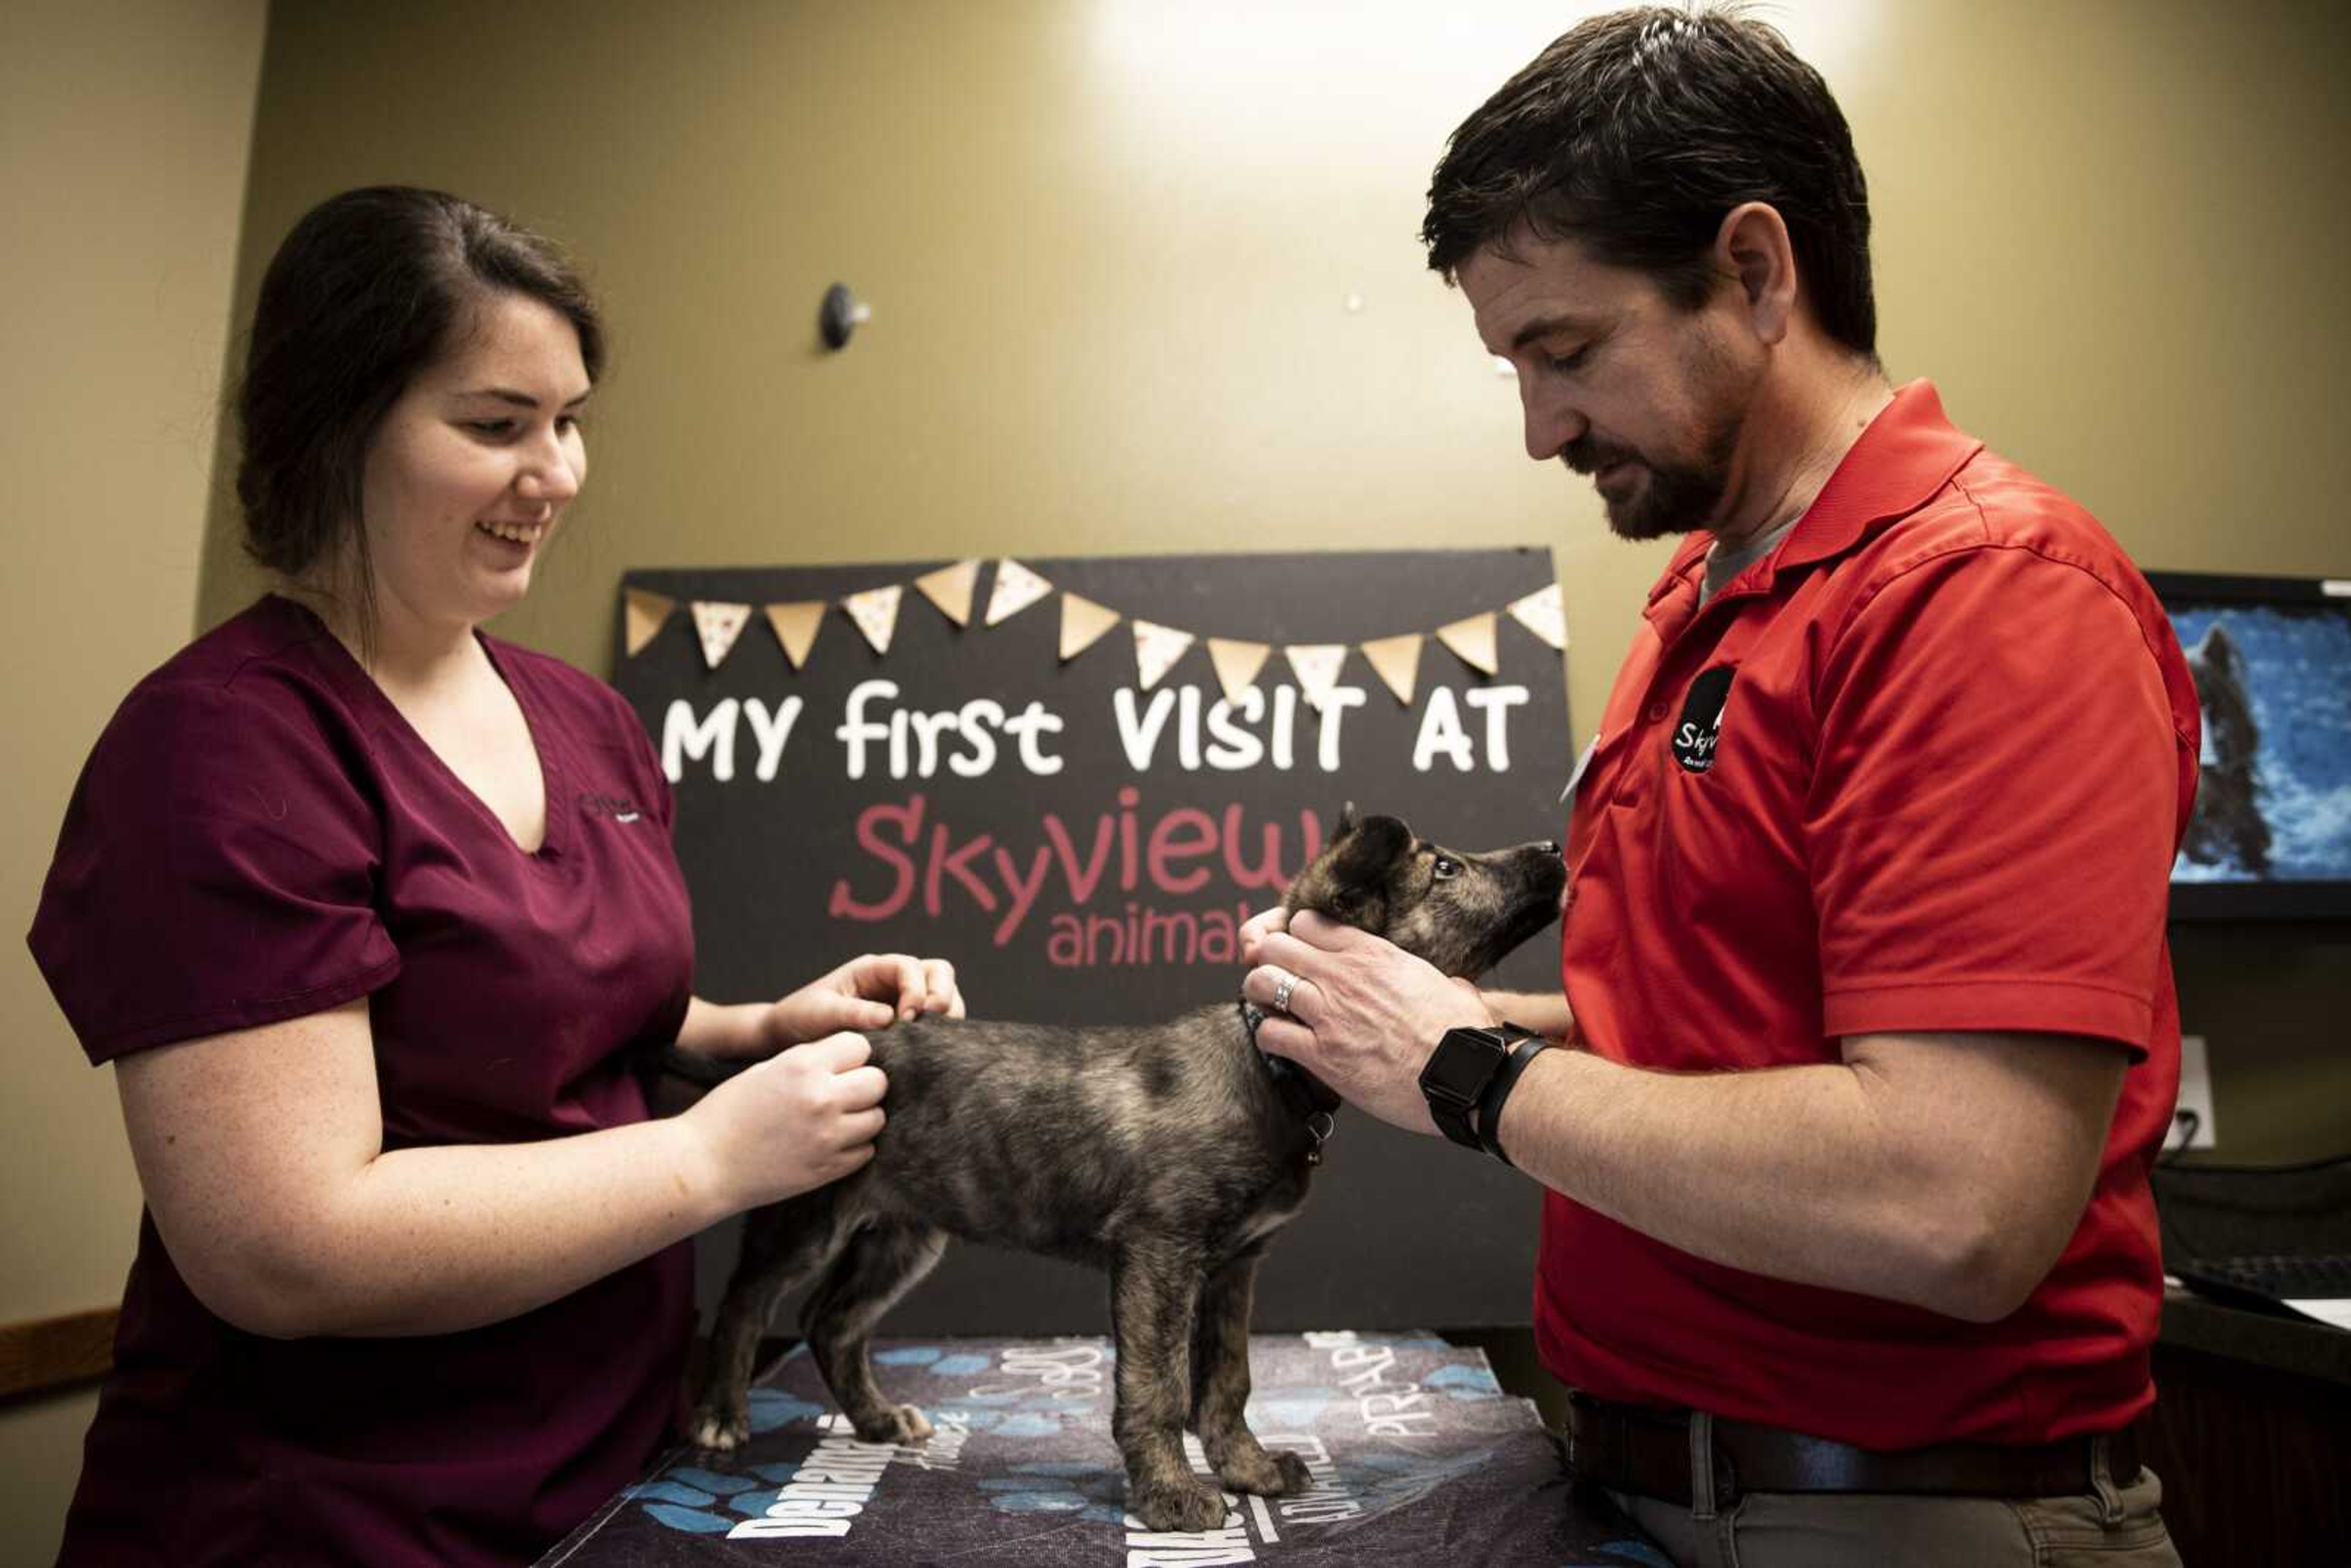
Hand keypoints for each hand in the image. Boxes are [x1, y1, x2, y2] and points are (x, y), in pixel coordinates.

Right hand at [688, 1032, 888, 1210]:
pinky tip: (828, 1144)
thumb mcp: (767, 1070)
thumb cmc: (727, 1114)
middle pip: (878, 1082)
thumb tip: (850, 1057)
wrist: (702, 1165)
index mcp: (802, 1066)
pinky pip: (865, 1151)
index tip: (840, 1066)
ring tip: (834, 1120)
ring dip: (862, 1118)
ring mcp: (828, 1136)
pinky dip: (854, 1148)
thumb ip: (810, 1061)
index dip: (851, 1056)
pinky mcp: (828, 1168)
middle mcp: (821, 1098)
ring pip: (877, 1118)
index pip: (860, 1046)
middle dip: (864, 1085)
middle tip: (843, 1093)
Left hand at [761, 953, 965, 1046]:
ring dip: (946, 1015)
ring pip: (944, 996)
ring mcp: (903, 1001)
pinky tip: (925, 1052)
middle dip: (942, 996)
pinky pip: (935, 1023)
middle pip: (939, 973)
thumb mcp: (822, 1012)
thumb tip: (889, 1018)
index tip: (905, 1019)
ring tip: (931, 1041)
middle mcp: (893, 981)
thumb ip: (854, 1013)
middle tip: (929, 1025)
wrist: (790, 1036)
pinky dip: (938, 1033)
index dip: (916, 989)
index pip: (910, 967)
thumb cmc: (802, 1016)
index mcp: (873, 969)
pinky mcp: (907, 1026)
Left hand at [1243, 911, 1493, 1134]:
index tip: (1301, 950)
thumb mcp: (1450, 988)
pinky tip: (1281, 1041)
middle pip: (1276, 945)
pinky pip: (1270, 1034)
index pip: (1307, 922)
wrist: (1465, 1076)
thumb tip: (1455, 988)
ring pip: (1262, 982)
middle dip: (1270, 958)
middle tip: (1278, 975)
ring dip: (1260, 992)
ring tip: (1271, 1004)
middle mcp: (1344, 977)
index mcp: (1373, 954)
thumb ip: (1439, 982)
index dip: (1297, 934)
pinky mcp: (1322, 1055)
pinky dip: (1269, 1036)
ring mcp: (1329, 1015)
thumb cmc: (1464, 1035)